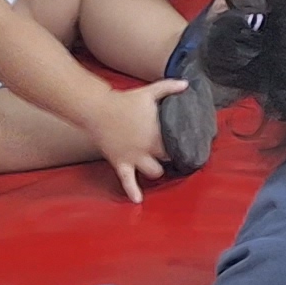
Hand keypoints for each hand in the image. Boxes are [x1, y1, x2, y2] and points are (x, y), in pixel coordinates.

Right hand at [93, 80, 182, 199]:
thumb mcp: (149, 92)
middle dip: (173, 159)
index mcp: (157, 131)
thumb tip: (187, 84)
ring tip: (161, 171)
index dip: (183, 145)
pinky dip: (133, 191)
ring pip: (154, 172)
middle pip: (169, 159)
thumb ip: (169, 87)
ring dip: (158, 172)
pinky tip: (137, 200)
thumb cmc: (125, 101)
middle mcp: (148, 147)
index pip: (177, 144)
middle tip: (177, 159)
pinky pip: (127, 181)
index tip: (188, 146)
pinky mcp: (120, 163)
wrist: (97, 110)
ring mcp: (134, 157)